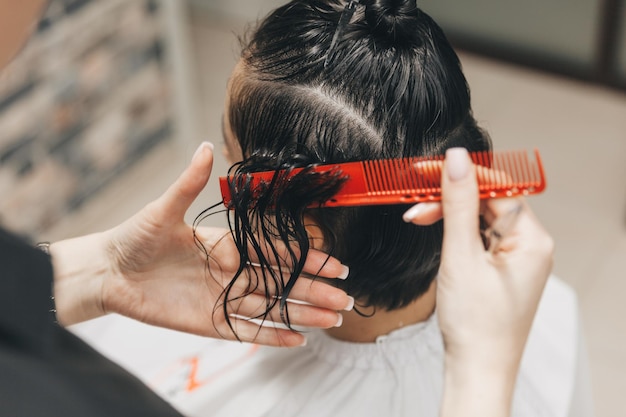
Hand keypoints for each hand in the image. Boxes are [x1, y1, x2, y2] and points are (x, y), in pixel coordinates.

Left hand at [52, 142, 351, 346]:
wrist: (108, 272)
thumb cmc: (135, 237)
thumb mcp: (163, 209)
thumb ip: (190, 183)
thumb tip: (206, 146)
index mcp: (228, 245)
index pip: (277, 253)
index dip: (307, 259)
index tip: (335, 264)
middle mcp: (231, 272)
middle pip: (282, 284)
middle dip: (315, 290)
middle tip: (345, 298)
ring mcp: (222, 299)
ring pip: (272, 308)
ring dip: (302, 314)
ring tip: (333, 319)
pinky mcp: (208, 323)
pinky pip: (246, 331)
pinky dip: (271, 335)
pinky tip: (298, 338)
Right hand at [403, 148, 553, 414]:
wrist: (476, 369)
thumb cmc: (476, 324)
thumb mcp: (461, 256)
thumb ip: (459, 204)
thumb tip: (457, 160)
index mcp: (532, 240)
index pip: (498, 188)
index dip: (461, 175)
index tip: (427, 168)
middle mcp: (529, 246)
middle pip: (487, 202)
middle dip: (448, 200)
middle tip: (413, 205)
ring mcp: (515, 258)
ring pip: (479, 219)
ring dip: (447, 215)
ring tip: (416, 219)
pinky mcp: (500, 269)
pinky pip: (478, 237)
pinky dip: (454, 232)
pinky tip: (435, 233)